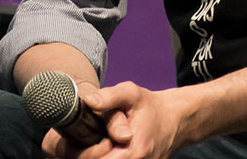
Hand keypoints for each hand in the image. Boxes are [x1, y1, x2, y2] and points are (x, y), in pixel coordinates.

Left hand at [41, 81, 186, 158]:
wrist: (174, 120)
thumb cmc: (149, 106)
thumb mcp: (131, 93)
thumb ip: (109, 96)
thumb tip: (87, 100)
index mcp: (133, 152)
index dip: (80, 153)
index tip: (72, 138)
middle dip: (81, 156)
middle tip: (73, 142)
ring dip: (90, 158)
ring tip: (83, 145)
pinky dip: (99, 158)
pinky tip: (94, 149)